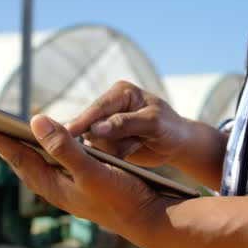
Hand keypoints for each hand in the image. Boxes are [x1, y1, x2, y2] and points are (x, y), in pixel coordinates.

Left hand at [0, 115, 179, 247]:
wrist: (147, 219)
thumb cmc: (122, 196)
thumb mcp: (92, 170)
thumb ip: (64, 147)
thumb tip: (36, 123)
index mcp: (54, 186)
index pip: (19, 159)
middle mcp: (57, 189)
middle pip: (24, 163)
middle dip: (6, 145)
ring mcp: (69, 190)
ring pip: (39, 166)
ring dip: (25, 149)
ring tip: (12, 134)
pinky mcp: (82, 187)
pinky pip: (55, 168)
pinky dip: (46, 153)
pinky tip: (50, 146)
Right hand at [66, 81, 190, 166]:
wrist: (179, 144)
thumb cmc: (171, 128)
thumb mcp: (153, 124)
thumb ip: (125, 124)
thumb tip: (96, 128)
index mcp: (120, 93)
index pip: (97, 108)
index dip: (82, 121)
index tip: (67, 133)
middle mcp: (110, 106)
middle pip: (90, 126)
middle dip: (107, 140)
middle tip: (133, 142)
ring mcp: (107, 125)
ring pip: (94, 141)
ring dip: (115, 148)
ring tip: (137, 143)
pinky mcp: (108, 141)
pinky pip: (101, 152)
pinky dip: (115, 155)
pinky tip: (132, 149)